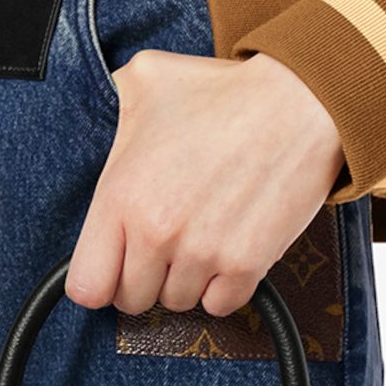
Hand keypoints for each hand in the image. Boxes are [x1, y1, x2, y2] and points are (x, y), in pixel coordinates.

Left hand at [64, 49, 347, 320]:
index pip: (86, 285)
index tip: (114, 263)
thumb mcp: (147, 80)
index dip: (99, 277)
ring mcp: (203, 252)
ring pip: (177, 302)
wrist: (298, 102)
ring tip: (201, 233)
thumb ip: (111, 103)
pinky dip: (223, 285)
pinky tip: (227, 247)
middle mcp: (157, 232)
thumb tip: (103, 105)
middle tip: (164, 242)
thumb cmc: (223, 92)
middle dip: (143, 276)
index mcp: (122, 195)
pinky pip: (220, 305)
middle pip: (131, 300)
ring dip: (185, 278)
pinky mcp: (247, 264)